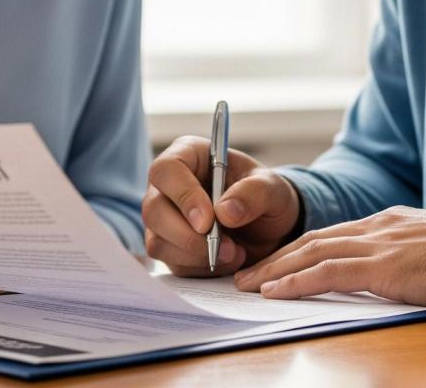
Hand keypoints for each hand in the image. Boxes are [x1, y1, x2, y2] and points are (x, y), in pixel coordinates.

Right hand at [143, 136, 300, 275]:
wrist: (269, 228)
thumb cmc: (265, 196)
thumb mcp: (273, 188)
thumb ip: (254, 192)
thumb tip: (225, 211)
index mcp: (188, 156)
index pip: (166, 170)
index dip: (183, 195)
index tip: (208, 221)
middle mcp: (168, 187)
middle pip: (153, 210)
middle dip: (188, 235)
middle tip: (226, 246)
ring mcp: (164, 219)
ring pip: (157, 241)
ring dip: (197, 255)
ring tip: (234, 252)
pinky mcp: (170, 247)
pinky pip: (172, 264)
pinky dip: (201, 269)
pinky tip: (226, 260)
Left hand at [233, 206, 425, 310]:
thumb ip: (410, 258)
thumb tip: (395, 275)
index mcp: (391, 222)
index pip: (332, 234)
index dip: (299, 249)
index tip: (275, 263)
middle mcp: (379, 226)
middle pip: (313, 240)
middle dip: (276, 258)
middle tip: (245, 275)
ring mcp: (381, 243)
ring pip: (312, 253)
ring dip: (274, 270)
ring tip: (248, 285)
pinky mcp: (385, 266)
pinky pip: (328, 272)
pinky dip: (296, 281)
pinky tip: (275, 292)